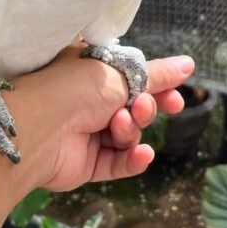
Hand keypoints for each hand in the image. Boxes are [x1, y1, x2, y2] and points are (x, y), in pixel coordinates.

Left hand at [8, 44, 192, 191]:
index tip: (176, 98)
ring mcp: (88, 133)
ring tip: (119, 124)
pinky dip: (132, 160)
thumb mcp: (122, 74)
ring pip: (128, 136)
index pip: (133, 79)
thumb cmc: (74, 88)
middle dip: (145, 109)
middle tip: (144, 107)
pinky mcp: (87, 163)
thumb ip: (157, 74)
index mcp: (93, 72)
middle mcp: (89, 101)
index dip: (158, 88)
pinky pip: (118, 163)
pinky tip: (142, 154)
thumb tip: (189, 64)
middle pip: (134, 109)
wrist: (37, 128)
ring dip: (130, 130)